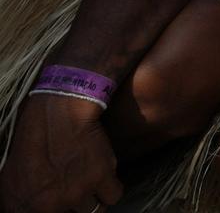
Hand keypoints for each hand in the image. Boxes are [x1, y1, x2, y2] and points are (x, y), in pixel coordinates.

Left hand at [0, 95, 121, 212]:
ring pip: (94, 211)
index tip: (65, 204)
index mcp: (24, 206)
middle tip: (75, 190)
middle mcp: (49, 205)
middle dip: (75, 206)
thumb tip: (30, 210)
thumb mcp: (11, 175)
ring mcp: (75, 193)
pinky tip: (104, 175)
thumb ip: (21, 202)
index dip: (60, 211)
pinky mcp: (100, 178)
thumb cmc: (34, 139)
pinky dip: (111, 187)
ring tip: (90, 182)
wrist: (59, 111)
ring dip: (93, 197)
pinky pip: (114, 196)